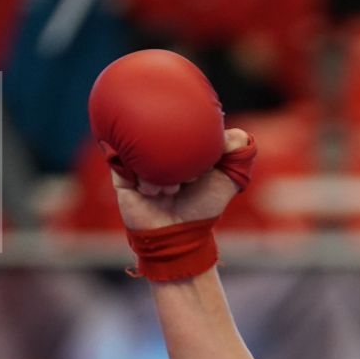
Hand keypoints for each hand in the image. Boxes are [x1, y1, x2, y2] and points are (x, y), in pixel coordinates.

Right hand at [109, 127, 251, 231]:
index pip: (181, 123)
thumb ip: (238, 154)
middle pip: (159, 132)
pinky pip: (123, 164)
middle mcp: (157, 150)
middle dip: (178, 156)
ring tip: (172, 190)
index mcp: (178, 145)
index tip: (204, 156)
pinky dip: (142, 179)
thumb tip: (238, 134)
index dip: (194, 136)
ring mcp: (136, 160)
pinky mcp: (120, 174)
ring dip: (161, 174)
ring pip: (141, 149)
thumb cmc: (203, 207)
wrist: (177, 235)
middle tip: (189, 177)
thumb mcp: (228, 179)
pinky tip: (151, 192)